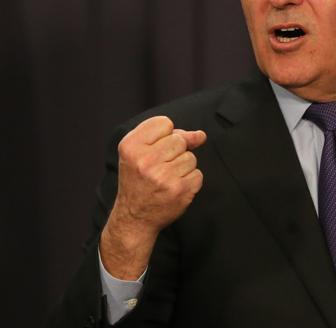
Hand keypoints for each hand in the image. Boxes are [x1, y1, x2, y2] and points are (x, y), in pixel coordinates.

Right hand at [100, 116, 206, 278]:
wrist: (134, 217)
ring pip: (190, 157)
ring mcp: (163, 176)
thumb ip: (168, 136)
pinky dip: (190, 181)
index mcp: (130, 147)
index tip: (154, 150)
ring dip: (183, 167)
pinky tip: (174, 188)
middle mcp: (145, 161)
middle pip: (179, 139)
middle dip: (175, 151)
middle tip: (159, 167)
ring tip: (166, 178)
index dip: (164, 135)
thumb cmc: (139, 180)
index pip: (164, 123)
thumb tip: (200, 135)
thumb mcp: (140, 152)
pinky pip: (198, 174)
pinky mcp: (179, 190)